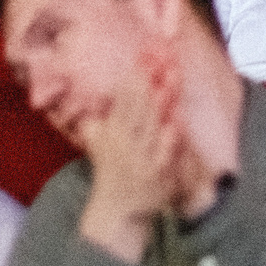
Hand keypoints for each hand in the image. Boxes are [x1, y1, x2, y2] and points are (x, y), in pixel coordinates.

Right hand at [77, 38, 196, 241]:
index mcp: (112, 132)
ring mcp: (142, 157)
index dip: (135, 76)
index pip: (124, 98)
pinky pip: (163, 154)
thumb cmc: (111, 173)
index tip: (145, 54)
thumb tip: (90, 102)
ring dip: (161, 100)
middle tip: (162, 55)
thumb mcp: (99, 145)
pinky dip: (168, 139)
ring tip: (171, 76)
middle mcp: (125, 142)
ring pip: (152, 124)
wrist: (115, 212)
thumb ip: (98, 124)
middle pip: (139, 106)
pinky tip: (175, 122)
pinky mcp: (156, 174)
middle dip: (150, 80)